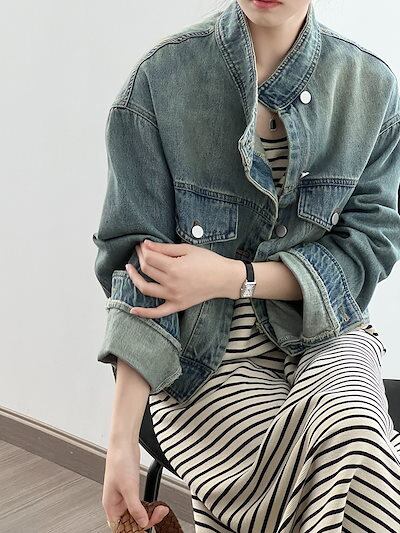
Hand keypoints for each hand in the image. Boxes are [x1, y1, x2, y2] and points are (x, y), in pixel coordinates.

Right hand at [102, 441, 168, 529]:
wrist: (124, 442)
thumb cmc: (120, 460)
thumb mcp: (129, 487)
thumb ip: (135, 507)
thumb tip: (142, 522)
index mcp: (111, 506)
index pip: (121, 528)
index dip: (134, 529)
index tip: (147, 525)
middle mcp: (116, 503)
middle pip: (130, 522)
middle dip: (146, 520)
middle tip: (159, 514)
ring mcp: (124, 496)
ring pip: (136, 513)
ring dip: (149, 513)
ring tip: (160, 509)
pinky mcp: (131, 488)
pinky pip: (139, 504)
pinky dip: (148, 506)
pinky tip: (156, 505)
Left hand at [125, 239, 242, 318]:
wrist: (225, 278)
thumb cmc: (209, 261)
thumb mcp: (187, 249)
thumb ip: (165, 248)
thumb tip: (146, 244)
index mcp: (174, 267)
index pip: (149, 257)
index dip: (142, 249)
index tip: (141, 244)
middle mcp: (171, 283)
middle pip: (146, 269)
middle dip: (140, 258)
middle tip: (139, 251)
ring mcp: (173, 296)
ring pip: (145, 288)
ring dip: (134, 278)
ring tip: (130, 269)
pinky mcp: (177, 306)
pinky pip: (157, 313)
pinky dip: (144, 313)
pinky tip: (132, 310)